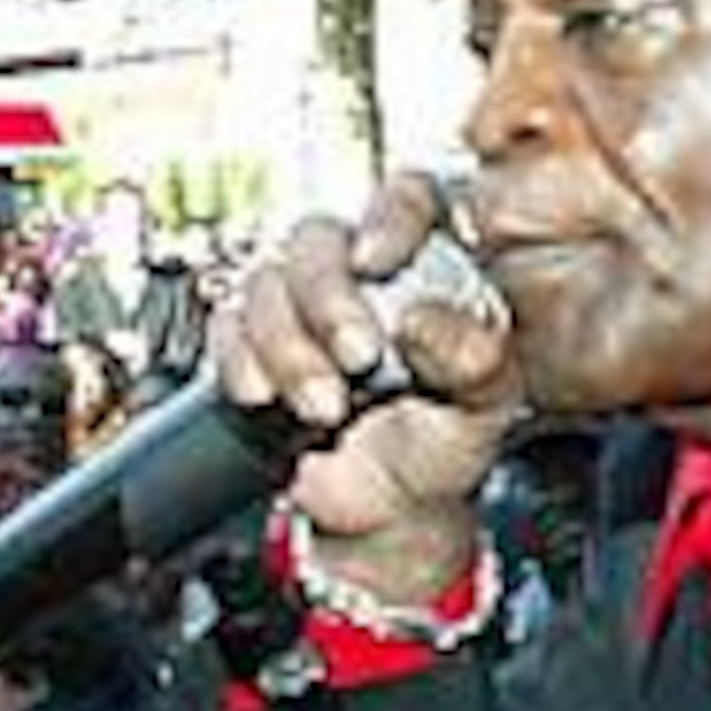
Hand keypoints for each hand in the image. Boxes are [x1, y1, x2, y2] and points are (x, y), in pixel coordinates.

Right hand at [214, 172, 521, 604]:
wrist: (387, 512)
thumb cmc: (443, 447)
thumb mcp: (483, 409)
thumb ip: (474, 360)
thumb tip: (423, 319)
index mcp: (430, 267)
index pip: (406, 197)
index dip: (388, 216)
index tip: (378, 260)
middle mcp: (361, 274)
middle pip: (318, 238)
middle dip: (326, 300)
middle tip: (356, 357)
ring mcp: (303, 306)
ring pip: (266, 282)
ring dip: (286, 347)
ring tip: (325, 406)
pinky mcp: (255, 342)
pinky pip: (226, 327)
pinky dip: (240, 361)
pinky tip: (266, 395)